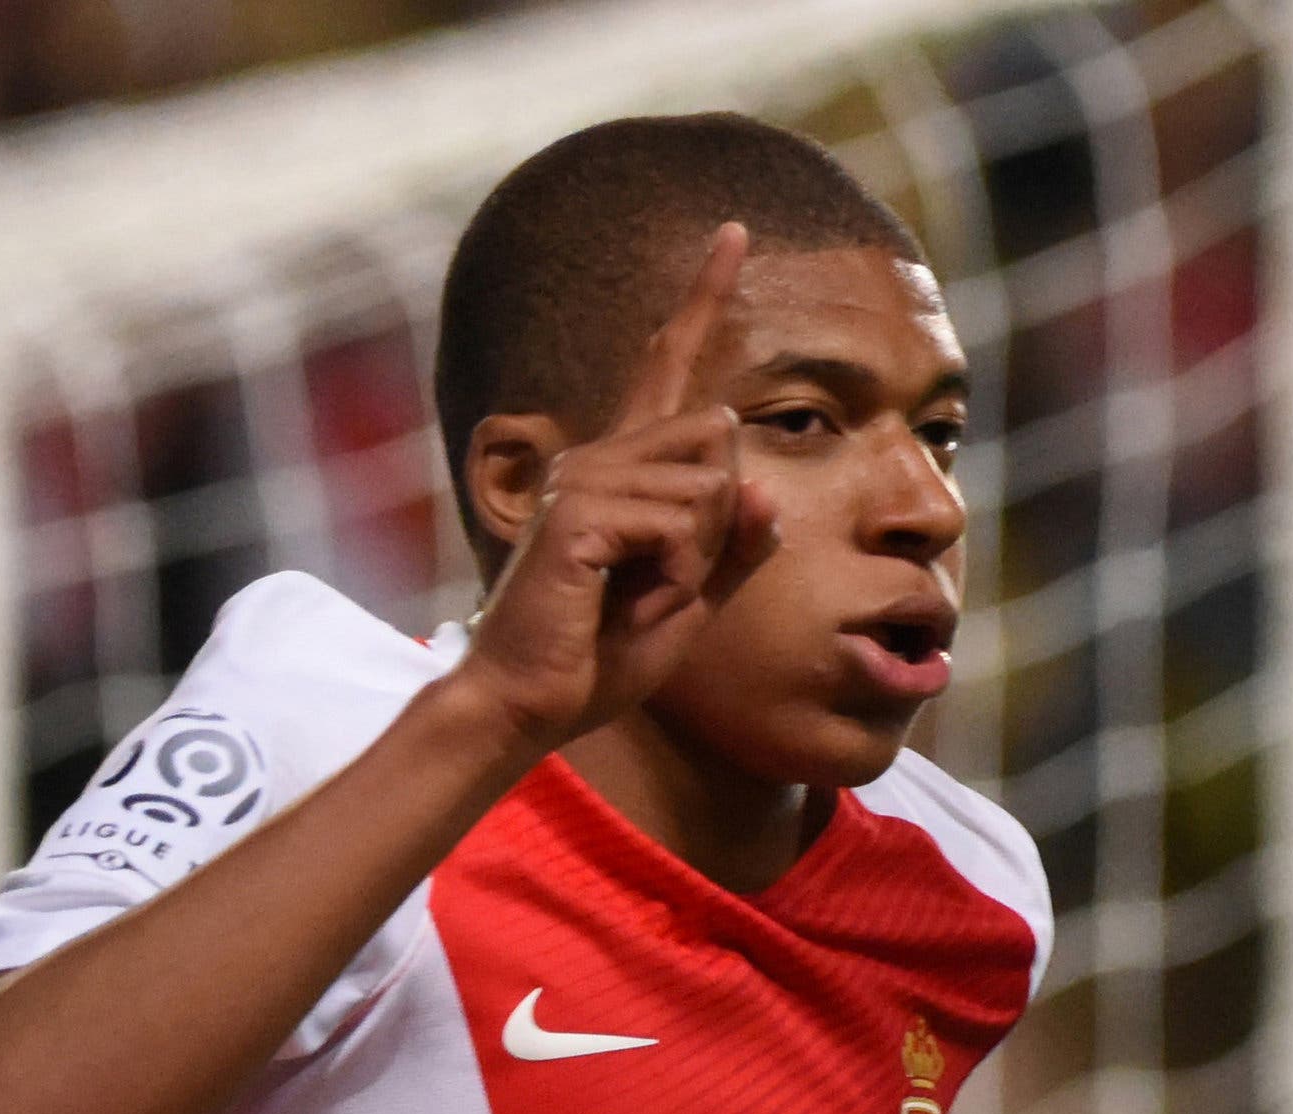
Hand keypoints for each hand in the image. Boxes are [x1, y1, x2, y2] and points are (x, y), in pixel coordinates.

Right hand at [451, 222, 782, 752]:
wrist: (530, 704)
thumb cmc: (600, 658)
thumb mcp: (691, 603)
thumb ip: (734, 547)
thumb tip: (762, 487)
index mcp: (625, 466)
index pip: (671, 364)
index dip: (705, 295)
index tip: (736, 230)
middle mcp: (600, 454)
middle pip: (721, 439)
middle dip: (719, 526)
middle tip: (659, 586)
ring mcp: (584, 477)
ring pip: (708, 485)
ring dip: (693, 559)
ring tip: (634, 597)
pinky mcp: (578, 513)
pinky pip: (678, 522)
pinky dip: (670, 575)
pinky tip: (620, 599)